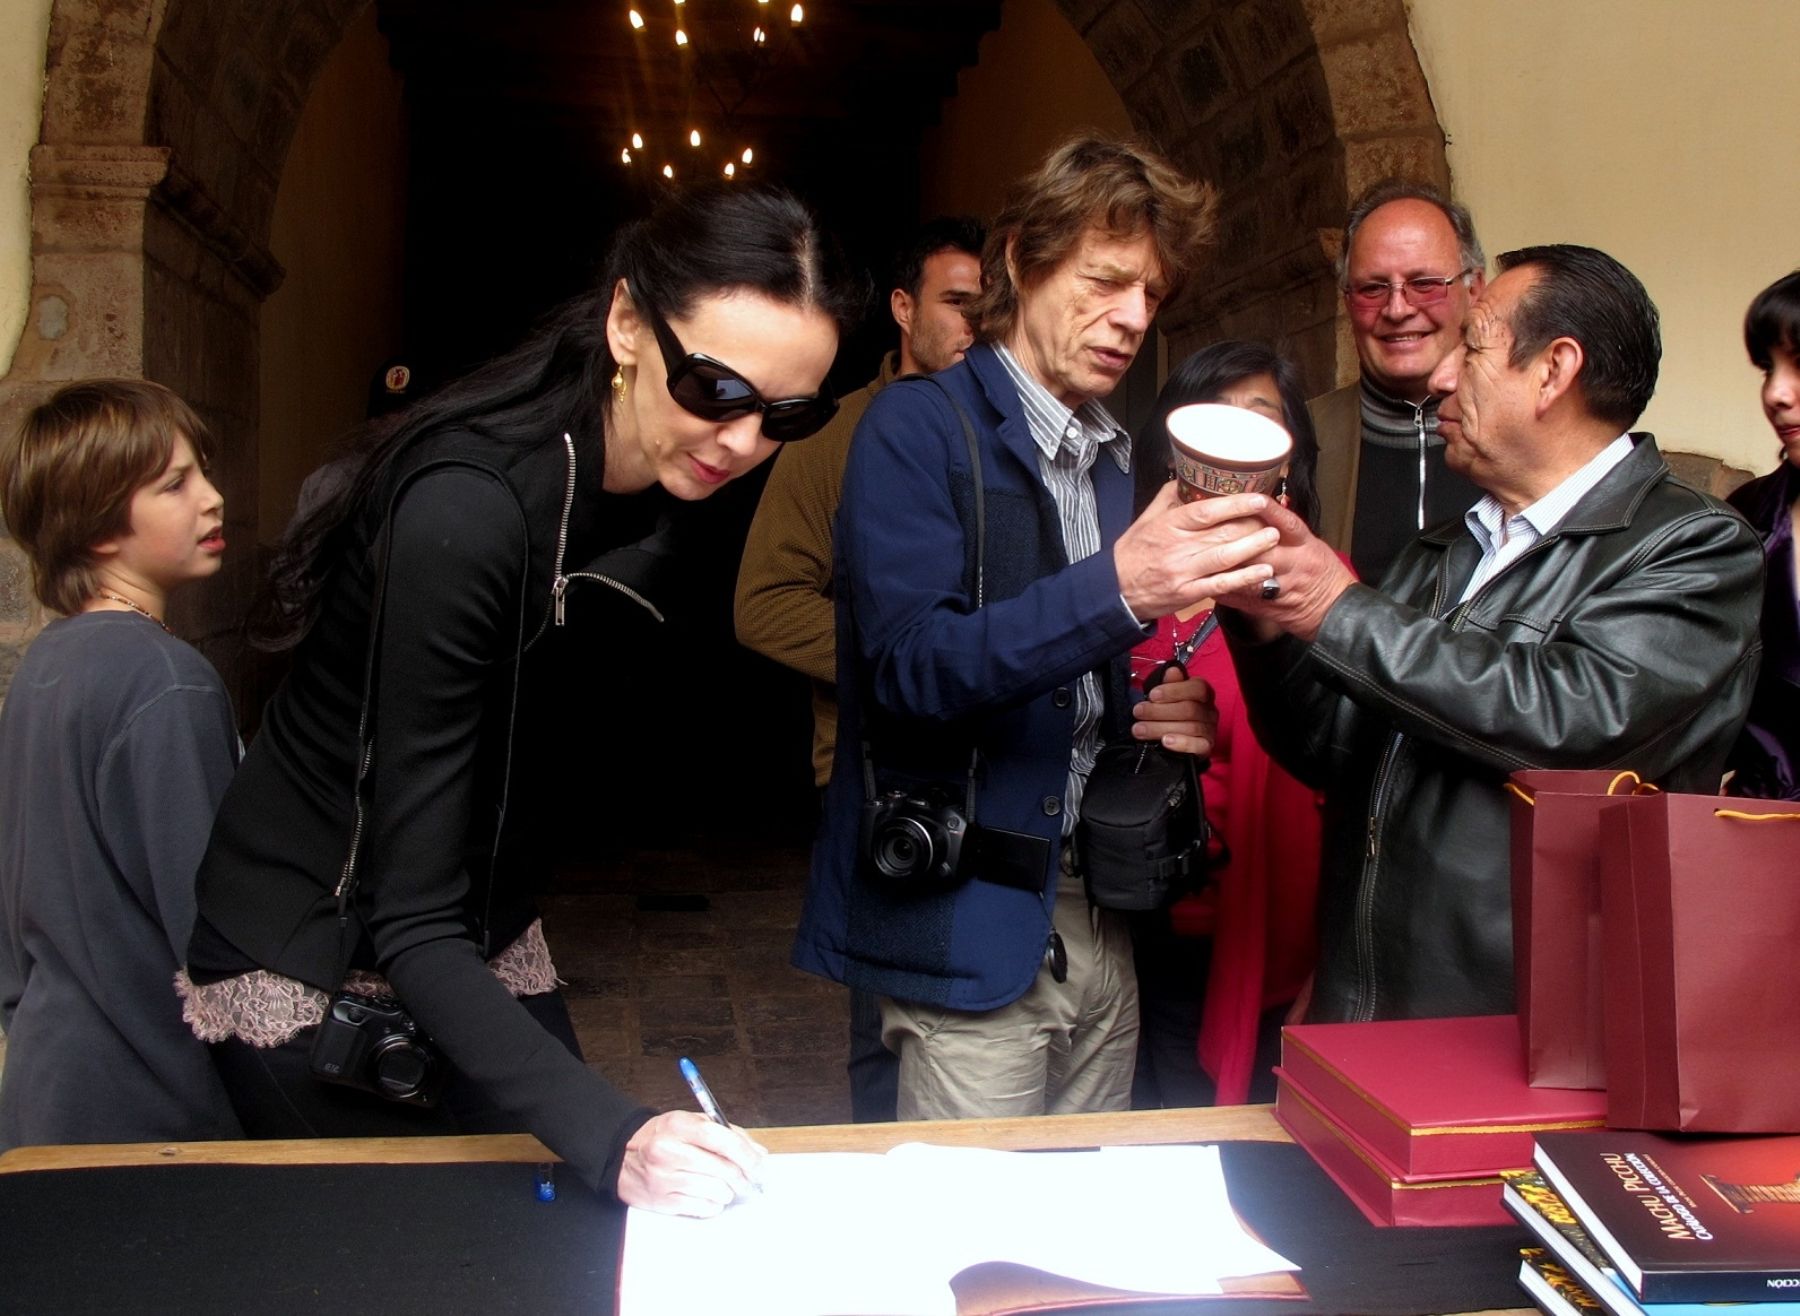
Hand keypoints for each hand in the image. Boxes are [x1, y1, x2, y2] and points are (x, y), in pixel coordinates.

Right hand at [616, 1110, 767, 1215]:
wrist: (622, 1158)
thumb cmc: (663, 1138)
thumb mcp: (691, 1122)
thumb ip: (727, 1133)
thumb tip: (758, 1153)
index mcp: (678, 1125)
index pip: (723, 1140)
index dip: (747, 1155)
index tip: (760, 1166)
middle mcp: (668, 1152)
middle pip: (723, 1169)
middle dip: (744, 1178)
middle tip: (750, 1181)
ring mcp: (664, 1179)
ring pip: (716, 1191)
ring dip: (728, 1192)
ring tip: (724, 1186)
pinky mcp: (662, 1201)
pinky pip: (703, 1208)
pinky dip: (713, 1204)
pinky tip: (709, 1195)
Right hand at [1113, 487, 1278, 620]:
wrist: (1114, 590)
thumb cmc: (1132, 553)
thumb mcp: (1145, 520)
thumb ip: (1168, 498)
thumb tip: (1188, 477)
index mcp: (1168, 526)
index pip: (1205, 511)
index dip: (1234, 504)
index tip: (1257, 497)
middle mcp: (1177, 548)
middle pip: (1221, 533)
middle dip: (1251, 524)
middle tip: (1274, 517)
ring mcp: (1183, 572)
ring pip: (1224, 558)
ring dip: (1253, 547)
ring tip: (1274, 537)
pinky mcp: (1187, 593)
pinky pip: (1220, 585)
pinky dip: (1243, 578)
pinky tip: (1263, 571)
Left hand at [1131, 674, 1218, 755]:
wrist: (1177, 740)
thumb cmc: (1171, 712)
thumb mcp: (1167, 695)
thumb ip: (1170, 683)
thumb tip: (1172, 670)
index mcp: (1203, 693)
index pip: (1197, 688)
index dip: (1174, 691)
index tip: (1152, 695)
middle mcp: (1210, 710)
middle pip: (1189, 709)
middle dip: (1159, 711)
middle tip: (1138, 713)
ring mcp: (1210, 730)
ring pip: (1190, 728)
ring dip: (1160, 728)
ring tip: (1138, 730)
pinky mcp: (1206, 747)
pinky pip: (1198, 746)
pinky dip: (1181, 743)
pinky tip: (1165, 742)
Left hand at [1214, 499, 1354, 642]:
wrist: (1334, 611)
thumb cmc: (1320, 572)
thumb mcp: (1312, 545)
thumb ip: (1287, 530)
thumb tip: (1261, 507)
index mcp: (1306, 546)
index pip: (1288, 524)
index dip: (1270, 511)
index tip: (1253, 499)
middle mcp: (1294, 565)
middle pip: (1263, 550)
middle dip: (1238, 540)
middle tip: (1214, 529)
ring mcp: (1280, 588)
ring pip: (1249, 576)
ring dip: (1226, 567)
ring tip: (1204, 556)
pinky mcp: (1268, 607)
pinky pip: (1240, 598)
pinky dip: (1222, 588)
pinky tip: (1205, 580)